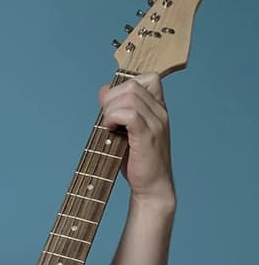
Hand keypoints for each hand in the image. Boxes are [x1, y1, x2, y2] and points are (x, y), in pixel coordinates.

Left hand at [99, 73, 173, 206]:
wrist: (152, 186)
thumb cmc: (137, 160)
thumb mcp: (125, 130)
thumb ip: (116, 109)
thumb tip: (104, 90)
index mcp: (158, 108)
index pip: (148, 78)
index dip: (124, 86)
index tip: (113, 106)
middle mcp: (160, 112)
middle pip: (132, 85)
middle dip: (111, 99)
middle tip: (106, 119)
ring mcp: (156, 123)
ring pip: (129, 97)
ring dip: (110, 110)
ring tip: (108, 127)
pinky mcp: (148, 136)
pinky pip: (130, 114)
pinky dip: (113, 118)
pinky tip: (110, 130)